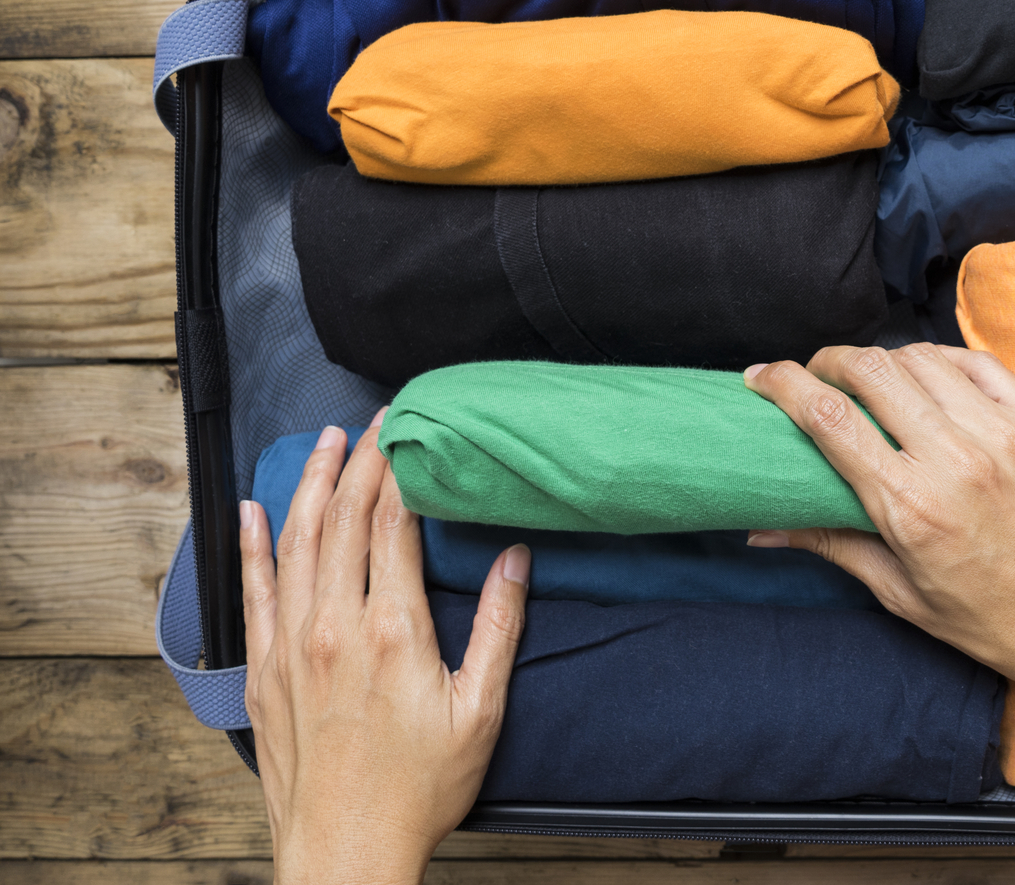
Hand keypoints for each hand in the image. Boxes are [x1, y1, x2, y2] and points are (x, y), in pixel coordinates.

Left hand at [239, 411, 531, 884]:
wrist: (346, 851)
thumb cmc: (420, 790)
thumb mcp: (481, 709)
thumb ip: (498, 626)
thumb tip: (514, 559)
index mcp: (394, 630)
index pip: (393, 523)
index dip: (400, 469)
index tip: (409, 430)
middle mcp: (336, 626)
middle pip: (345, 519)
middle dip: (361, 461)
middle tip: (376, 421)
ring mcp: (294, 646)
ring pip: (297, 542)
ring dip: (312, 485)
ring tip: (326, 443)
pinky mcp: (266, 671)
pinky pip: (255, 591)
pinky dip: (253, 544)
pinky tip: (253, 511)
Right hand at [744, 345, 1014, 884]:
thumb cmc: (998, 624)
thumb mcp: (905, 596)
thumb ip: (835, 545)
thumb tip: (763, 528)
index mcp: (911, 506)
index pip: (829, 416)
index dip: (782, 384)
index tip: (759, 376)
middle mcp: (955, 458)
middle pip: (871, 370)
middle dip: (830, 361)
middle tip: (815, 376)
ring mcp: (1005, 434)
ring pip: (922, 359)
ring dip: (884, 360)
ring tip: (871, 379)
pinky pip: (978, 365)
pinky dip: (941, 360)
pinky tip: (928, 376)